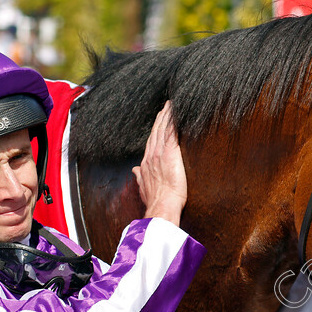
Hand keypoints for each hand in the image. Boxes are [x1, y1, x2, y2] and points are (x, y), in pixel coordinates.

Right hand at [132, 101, 186, 225]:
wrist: (162, 205)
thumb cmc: (156, 200)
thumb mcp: (144, 187)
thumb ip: (140, 177)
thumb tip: (135, 170)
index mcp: (147, 163)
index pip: (151, 142)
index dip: (155, 130)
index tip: (158, 121)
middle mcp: (152, 156)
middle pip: (156, 132)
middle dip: (161, 119)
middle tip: (165, 107)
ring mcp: (160, 154)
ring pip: (163, 130)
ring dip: (167, 116)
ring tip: (171, 106)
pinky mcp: (170, 154)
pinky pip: (172, 133)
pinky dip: (173, 122)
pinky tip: (176, 113)